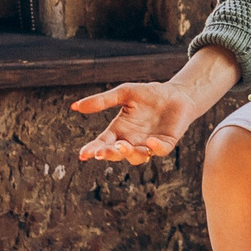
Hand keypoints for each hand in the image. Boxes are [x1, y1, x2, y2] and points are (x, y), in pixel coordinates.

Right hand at [73, 78, 210, 162]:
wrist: (176, 93)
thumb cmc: (148, 94)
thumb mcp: (124, 93)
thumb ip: (102, 101)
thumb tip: (74, 106)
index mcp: (120, 130)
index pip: (103, 143)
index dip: (93, 149)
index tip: (84, 154)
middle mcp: (132, 141)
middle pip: (118, 153)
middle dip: (110, 153)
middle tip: (102, 151)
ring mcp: (149, 144)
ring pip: (137, 156)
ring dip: (129, 153)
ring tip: (123, 145)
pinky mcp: (167, 143)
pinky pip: (160, 150)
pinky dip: (155, 148)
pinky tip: (150, 142)